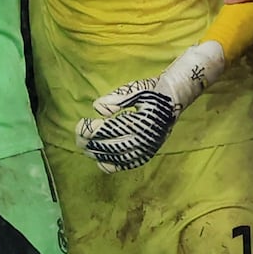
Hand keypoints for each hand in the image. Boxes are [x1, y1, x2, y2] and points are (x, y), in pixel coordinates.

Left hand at [76, 41, 225, 171]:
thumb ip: (116, 98)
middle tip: (77, 137)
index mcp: (140, 122)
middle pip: (110, 146)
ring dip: (98, 154)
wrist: (175, 98)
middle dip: (91, 143)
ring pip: (118, 157)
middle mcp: (144, 138)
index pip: (109, 130)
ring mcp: (147, 148)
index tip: (79, 125)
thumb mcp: (136, 89)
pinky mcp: (148, 152)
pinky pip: (128, 163)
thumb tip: (97, 107)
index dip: (91, 130)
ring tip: (85, 148)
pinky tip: (101, 161)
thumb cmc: (153, 91)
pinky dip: (113, 165)